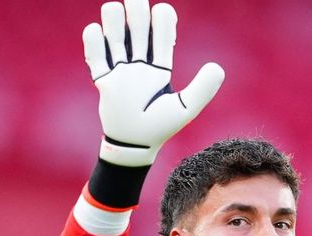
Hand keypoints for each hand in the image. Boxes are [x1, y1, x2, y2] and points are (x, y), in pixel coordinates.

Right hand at [82, 0, 224, 166]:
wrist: (133, 146)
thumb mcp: (184, 109)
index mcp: (161, 66)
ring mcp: (120, 69)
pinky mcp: (103, 78)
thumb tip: (217, 67)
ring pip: (114, 30)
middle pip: (137, 23)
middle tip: (136, 7)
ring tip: (116, 18)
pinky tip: (98, 34)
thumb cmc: (160, 128)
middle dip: (137, 10)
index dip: (163, 19)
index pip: (162, 31)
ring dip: (113, 18)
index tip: (163, 18)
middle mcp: (140, 63)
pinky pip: (94, 52)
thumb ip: (202, 89)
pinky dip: (94, 38)